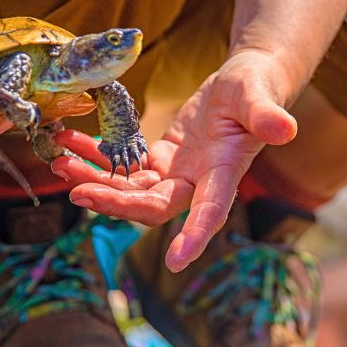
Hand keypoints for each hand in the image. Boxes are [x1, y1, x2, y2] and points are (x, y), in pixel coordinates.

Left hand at [52, 49, 298, 270]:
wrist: (243, 84)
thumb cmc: (255, 87)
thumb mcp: (258, 95)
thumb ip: (267, 114)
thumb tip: (286, 129)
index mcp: (224, 173)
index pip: (211, 211)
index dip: (195, 237)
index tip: (177, 262)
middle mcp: (197, 183)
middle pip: (152, 206)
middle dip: (115, 203)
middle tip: (77, 192)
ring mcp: (176, 173)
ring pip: (130, 189)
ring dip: (95, 180)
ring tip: (60, 163)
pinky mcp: (160, 159)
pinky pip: (123, 166)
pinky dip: (97, 156)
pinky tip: (72, 142)